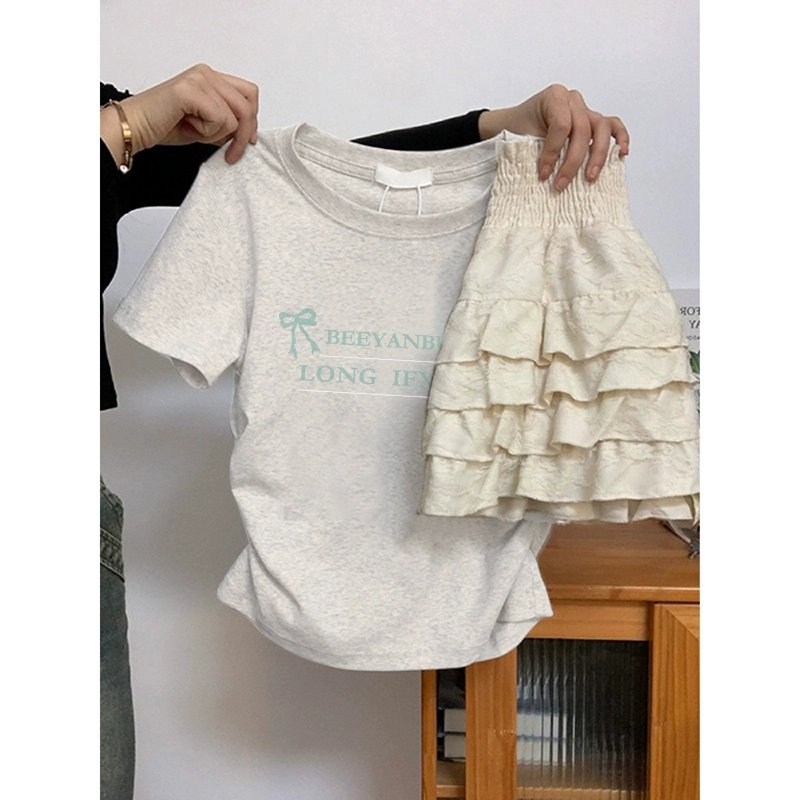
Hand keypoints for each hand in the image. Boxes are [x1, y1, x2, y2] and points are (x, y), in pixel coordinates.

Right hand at [100, 64, 258, 164]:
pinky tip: (188, 126)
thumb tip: (246, 134)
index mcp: (211, 78)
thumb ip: (226, 123)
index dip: (253, 120)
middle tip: (231, 155)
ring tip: (194, 131)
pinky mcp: (190, 90)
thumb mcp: (206, 125)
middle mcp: (207, 73)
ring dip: (216, 134)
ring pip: (233, 117)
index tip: (247, 141)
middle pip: (247, 106)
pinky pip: (219, 119)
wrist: (135, 127)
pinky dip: (206, 132)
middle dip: (242, 136)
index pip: (249, 94)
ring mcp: (199, 79)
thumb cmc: (165, 125)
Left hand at [478, 84, 629, 188]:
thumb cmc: (518, 129)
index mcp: (554, 96)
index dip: (553, 152)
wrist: (516, 125)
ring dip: (598, 155)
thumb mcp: (519, 136)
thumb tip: (545, 177)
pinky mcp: (594, 121)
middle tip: (561, 184)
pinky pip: (613, 126)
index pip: (561, 125)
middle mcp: (573, 100)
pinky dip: (621, 138)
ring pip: (601, 128)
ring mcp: (586, 110)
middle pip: (582, 129)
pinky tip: (621, 154)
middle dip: (573, 160)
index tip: (543, 174)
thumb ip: (533, 150)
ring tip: (590, 177)